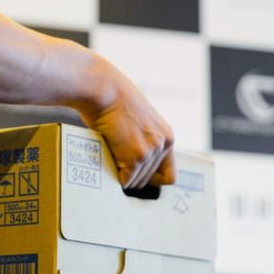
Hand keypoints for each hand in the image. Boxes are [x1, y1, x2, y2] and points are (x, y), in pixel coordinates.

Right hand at [77, 60, 176, 188]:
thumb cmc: (112, 101)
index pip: (169, 175)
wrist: (104, 91)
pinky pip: (125, 180)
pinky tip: (105, 163)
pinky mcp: (135, 157)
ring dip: (121, 175)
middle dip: (131, 176)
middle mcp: (163, 144)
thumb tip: (129, 162)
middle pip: (149, 180)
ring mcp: (150, 152)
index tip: (135, 174)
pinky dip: (113, 177)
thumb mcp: (137, 122)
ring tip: (108, 160)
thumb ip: (141, 140)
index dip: (151, 178)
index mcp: (167, 136)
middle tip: (114, 164)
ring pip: (136, 181)